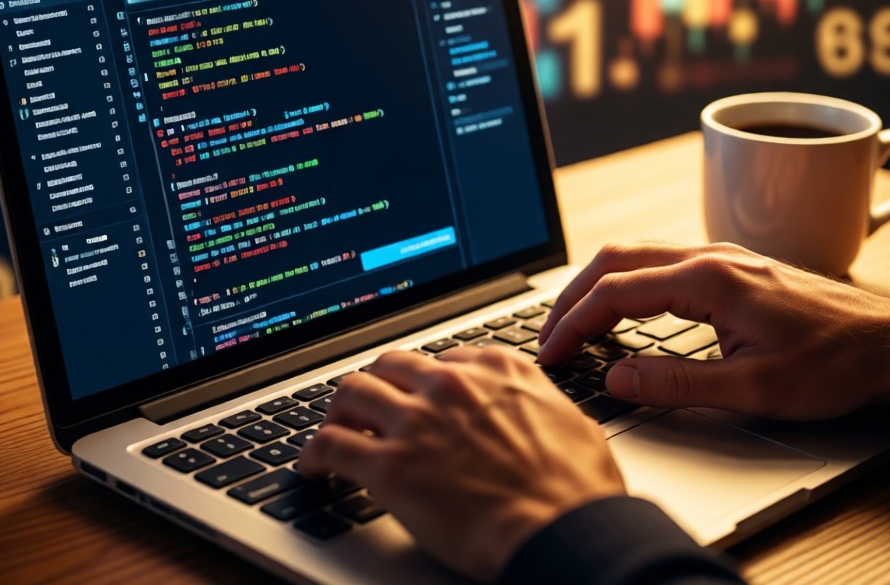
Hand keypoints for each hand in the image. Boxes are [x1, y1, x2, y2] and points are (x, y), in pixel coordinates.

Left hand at [298, 347, 625, 581]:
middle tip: (370, 409)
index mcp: (495, 369)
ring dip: (340, 412)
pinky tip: (313, 466)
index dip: (424, 381)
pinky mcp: (391, 466)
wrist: (564, 532)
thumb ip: (537, 402)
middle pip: (390, 366)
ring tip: (335, 430)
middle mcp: (451, 384)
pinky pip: (332, 444)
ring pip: (352, 392)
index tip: (418, 396)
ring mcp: (417, 421)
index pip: (441, 358)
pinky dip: (314, 452)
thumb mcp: (571, 420)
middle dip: (377, 386)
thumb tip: (533, 409)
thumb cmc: (576, 489)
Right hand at [539, 243, 889, 420]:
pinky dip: (625, 283)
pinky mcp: (730, 267)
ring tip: (574, 325)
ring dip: (596, 286)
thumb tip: (617, 378)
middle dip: (572, 297)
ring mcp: (720, 256)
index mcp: (708, 280)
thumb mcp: (753, 388)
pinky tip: (623, 310)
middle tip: (549, 337)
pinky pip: (659, 262)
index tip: (551, 353)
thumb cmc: (834, 363)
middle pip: (614, 259)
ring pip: (635, 254)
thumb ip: (676, 383)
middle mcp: (708, 256)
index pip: (615, 292)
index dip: (573, 323)